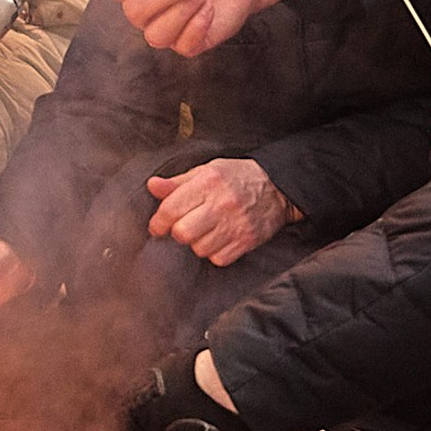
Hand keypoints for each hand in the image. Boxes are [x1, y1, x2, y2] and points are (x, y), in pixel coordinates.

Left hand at [146, 157, 295, 265]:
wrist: (278, 187)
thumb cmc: (237, 177)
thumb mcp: (206, 171)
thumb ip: (177, 182)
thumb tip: (152, 186)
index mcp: (208, 182)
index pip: (171, 209)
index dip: (158, 222)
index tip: (157, 227)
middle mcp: (222, 203)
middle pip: (183, 233)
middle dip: (177, 233)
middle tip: (183, 227)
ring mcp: (236, 224)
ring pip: (199, 248)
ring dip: (197, 243)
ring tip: (205, 230)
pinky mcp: (247, 240)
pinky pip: (219, 259)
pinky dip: (214, 252)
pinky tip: (219, 239)